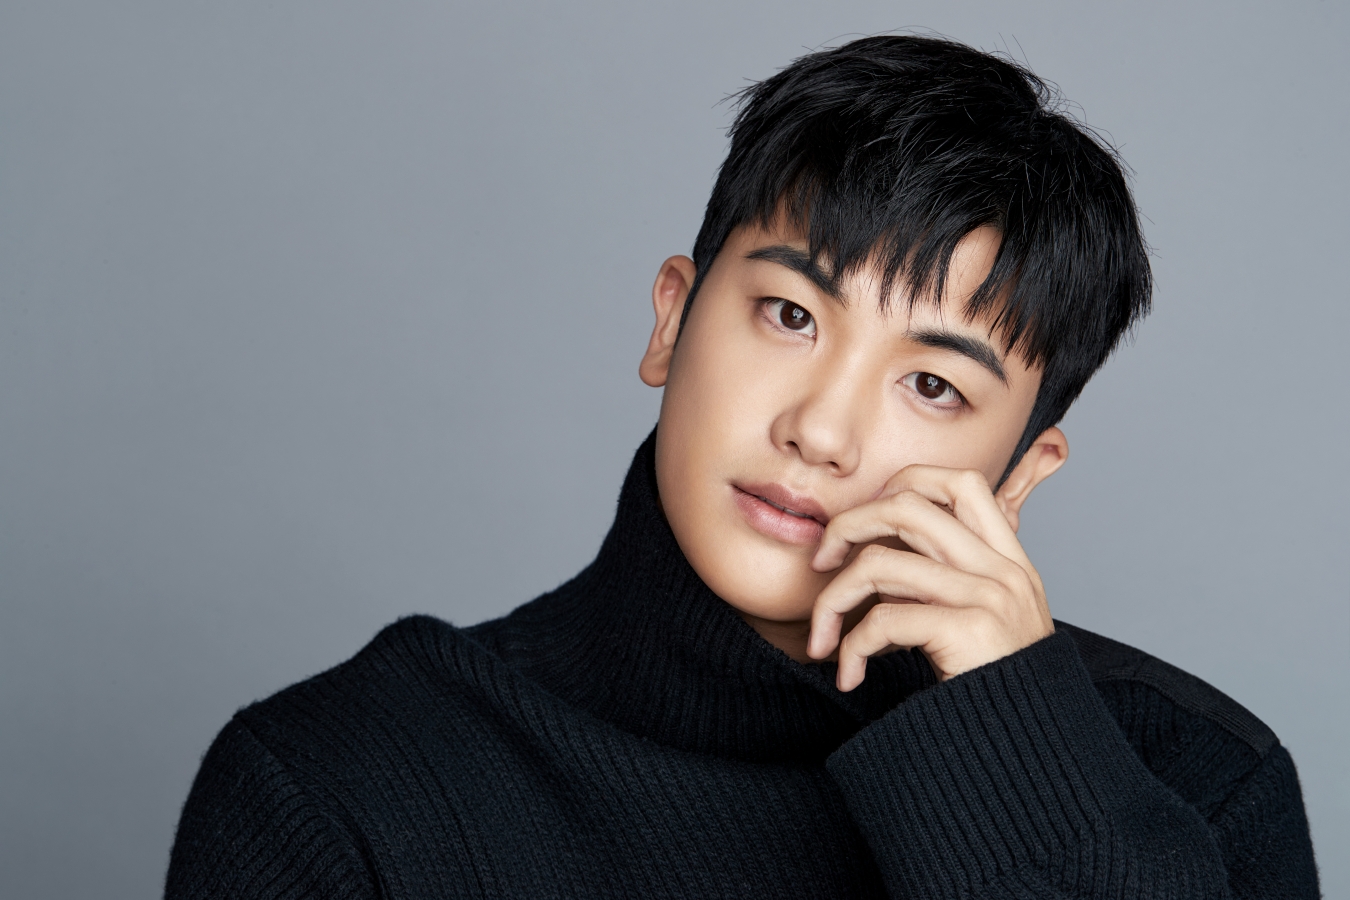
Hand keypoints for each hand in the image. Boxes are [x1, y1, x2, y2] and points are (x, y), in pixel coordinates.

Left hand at [805, 465, 1053, 688]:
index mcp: (1009, 559)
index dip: (903, 484)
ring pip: (879, 563)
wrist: (1034, 752)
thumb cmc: (997, 692)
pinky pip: (883, 620)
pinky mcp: (968, 630)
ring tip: (822, 637)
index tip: (867, 521)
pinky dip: (851, 647)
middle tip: (822, 562)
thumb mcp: (987, 621)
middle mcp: (1002, 570)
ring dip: (833, 600)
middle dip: (848, 525)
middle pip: (906, 506)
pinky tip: (850, 675)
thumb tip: (877, 559)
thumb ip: (949, 583)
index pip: (960, 482)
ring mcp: (989, 597)